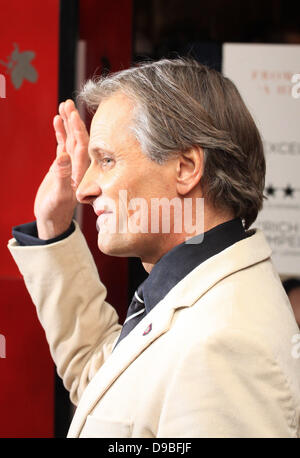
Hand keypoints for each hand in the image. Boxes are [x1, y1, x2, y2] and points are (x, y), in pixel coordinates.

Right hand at [34, 99, 89, 238]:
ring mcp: (70, 165)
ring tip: (64, 105)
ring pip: (71, 139)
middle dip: (74, 121)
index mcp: (81, 172)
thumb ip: (62, 176)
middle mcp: (79, 166)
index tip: (73, 116)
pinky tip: (57, 120)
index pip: (83, 147)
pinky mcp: (62, 165)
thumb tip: (62, 156)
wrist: (50, 219)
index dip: (79, 131)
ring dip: (68, 123)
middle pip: (79, 139)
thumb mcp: (58, 195)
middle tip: (69, 104)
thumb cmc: (55, 211)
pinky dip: (60, 133)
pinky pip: (62, 145)